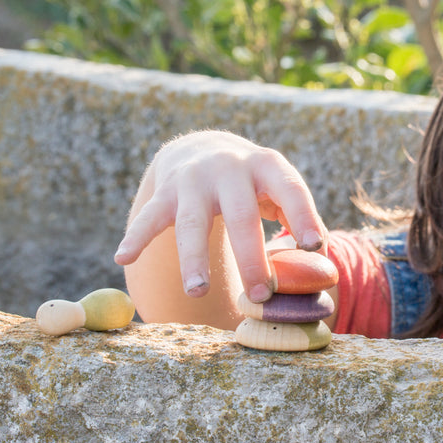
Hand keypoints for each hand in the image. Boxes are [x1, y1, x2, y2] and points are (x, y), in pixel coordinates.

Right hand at [113, 131, 325, 302]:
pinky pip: (149, 217)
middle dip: (251, 257)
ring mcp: (194, 179)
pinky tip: (122, 257)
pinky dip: (136, 237)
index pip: (291, 190)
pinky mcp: (165, 192)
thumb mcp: (280, 190)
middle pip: (241, 215)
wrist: (205, 147)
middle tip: (260, 295)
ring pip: (192, 222)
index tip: (315, 247)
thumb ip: (300, 221)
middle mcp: (231, 168)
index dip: (304, 216)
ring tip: (198, 291)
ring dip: (194, 258)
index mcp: (268, 166)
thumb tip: (320, 267)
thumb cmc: (255, 184)